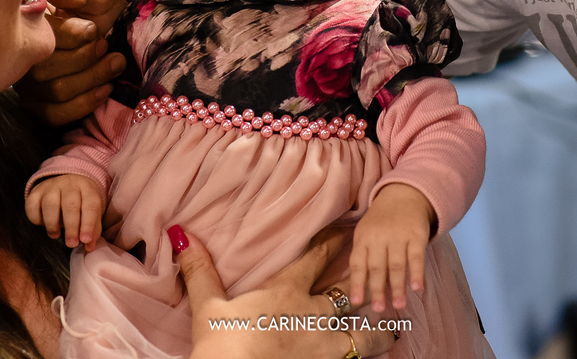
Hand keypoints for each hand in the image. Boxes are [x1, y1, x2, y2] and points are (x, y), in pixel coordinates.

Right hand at [18, 0, 127, 125]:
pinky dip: (85, 103)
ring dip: (93, 77)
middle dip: (85, 59)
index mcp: (32, 25)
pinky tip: (106, 89)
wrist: (128, 47)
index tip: (93, 29)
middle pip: (44, 68)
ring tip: (116, 62)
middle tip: (107, 46)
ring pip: (56, 91)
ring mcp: (29, 85)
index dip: (69, 35)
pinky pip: (55, 114)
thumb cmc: (107, 20)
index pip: (38, 36)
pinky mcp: (40, 108)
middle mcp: (24, 56)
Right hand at [25, 174, 105, 250]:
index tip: (85, 240)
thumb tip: (89, 247)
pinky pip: (32, 206)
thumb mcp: (91, 213)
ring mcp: (51, 186)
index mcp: (87, 189)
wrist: (65, 183)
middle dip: (71, 227)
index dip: (88, 225)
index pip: (90, 206)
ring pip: (50, 204)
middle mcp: (70, 185)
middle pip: (70, 205)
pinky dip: (36, 218)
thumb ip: (93, 230)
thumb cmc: (81, 203)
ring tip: (55, 235)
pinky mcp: (36, 191)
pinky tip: (43, 224)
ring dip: (52, 224)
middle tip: (71, 244)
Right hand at [176, 226, 394, 358]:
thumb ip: (200, 272)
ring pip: (364, 334)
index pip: (315, 259)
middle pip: (348, 296)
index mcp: (285, 293)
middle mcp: (313, 317)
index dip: (332, 242)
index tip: (346, 229)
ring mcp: (324, 348)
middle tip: (377, 274)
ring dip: (379, 329)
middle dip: (363, 284)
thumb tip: (182, 234)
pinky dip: (370, 357)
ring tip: (395, 326)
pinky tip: (381, 356)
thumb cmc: (221, 347)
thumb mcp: (207, 308)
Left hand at [349, 183, 435, 312]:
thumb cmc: (381, 221)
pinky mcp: (417, 234)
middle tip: (379, 309)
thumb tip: (359, 288)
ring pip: (397, 264)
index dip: (357, 283)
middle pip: (377, 266)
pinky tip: (417, 288)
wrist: (403, 194)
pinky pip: (416, 256)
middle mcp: (379, 237)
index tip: (355, 302)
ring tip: (399, 305)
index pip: (358, 263)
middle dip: (378, 289)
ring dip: (398, 287)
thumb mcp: (365, 232)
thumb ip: (362, 256)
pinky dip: (417, 272)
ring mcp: (398, 235)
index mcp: (363, 238)